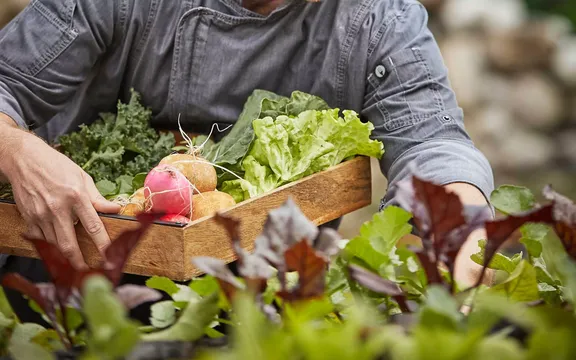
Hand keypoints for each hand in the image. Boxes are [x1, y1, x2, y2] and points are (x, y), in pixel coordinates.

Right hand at [0, 119, 120, 268]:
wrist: (24, 159)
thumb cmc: (57, 166)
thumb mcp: (82, 177)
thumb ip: (98, 198)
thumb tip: (115, 210)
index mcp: (76, 196)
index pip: (93, 226)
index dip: (102, 245)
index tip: (109, 258)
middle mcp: (58, 208)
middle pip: (69, 243)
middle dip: (78, 262)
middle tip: (87, 272)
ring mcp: (40, 214)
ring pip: (54, 244)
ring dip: (64, 255)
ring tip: (74, 262)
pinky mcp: (28, 217)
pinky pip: (40, 239)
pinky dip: (49, 245)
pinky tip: (55, 246)